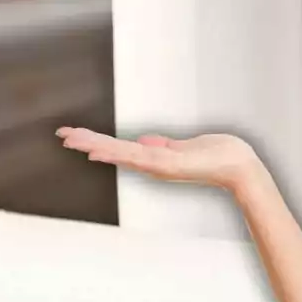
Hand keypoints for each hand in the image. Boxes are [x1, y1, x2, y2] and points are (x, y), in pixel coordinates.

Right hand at [56, 126, 261, 193]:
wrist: (239, 167)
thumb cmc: (217, 155)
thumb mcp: (184, 147)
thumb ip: (163, 145)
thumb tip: (144, 141)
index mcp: (154, 158)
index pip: (119, 148)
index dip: (97, 142)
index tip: (74, 136)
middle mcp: (152, 164)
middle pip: (113, 151)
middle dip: (87, 142)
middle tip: (62, 135)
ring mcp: (158, 166)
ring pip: (119, 153)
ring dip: (95, 145)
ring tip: (71, 139)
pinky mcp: (167, 164)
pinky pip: (137, 156)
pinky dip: (117, 152)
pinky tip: (101, 149)